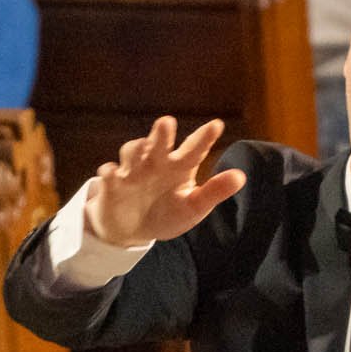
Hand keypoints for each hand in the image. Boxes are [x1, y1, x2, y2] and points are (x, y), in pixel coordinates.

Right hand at [82, 116, 247, 247]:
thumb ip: (215, 191)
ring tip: (143, 147)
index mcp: (179, 167)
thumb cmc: (168, 213)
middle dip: (161, 133)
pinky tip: (112, 173)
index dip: (204, 137)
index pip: (194, 149)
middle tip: (167, 122)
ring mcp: (133, 172)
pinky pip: (109, 176)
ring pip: (132, 152)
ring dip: (136, 149)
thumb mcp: (194, 206)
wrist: (133, 229)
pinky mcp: (113, 185)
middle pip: (159, 143)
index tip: (217, 125)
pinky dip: (109, 173)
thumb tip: (241, 177)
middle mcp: (156, 163)